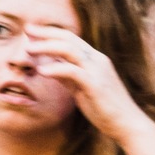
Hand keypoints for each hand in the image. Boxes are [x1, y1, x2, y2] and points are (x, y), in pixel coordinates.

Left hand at [26, 25, 147, 141]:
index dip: (51, 33)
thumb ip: (68, 76)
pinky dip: (56, 69)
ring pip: (69, 50)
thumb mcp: (82, 88)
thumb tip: (50, 67)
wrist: (127, 124)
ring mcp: (97, 71)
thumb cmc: (105, 108)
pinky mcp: (95, 85)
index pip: (71, 39)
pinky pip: (72, 71)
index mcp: (95, 59)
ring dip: (47, 47)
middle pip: (68, 39)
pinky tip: (41, 71)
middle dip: (46, 33)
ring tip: (29, 49)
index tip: (33, 31)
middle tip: (27, 30)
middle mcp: (97, 60)